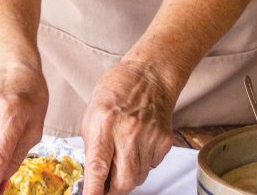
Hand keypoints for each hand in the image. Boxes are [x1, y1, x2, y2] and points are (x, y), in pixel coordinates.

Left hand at [79, 60, 176, 194]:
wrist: (150, 75)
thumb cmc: (116, 90)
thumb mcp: (92, 115)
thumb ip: (92, 148)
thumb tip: (92, 178)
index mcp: (104, 123)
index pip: (98, 167)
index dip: (93, 191)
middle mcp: (128, 131)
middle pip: (124, 181)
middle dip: (113, 190)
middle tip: (106, 185)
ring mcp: (149, 136)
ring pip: (139, 177)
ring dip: (128, 176)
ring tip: (123, 154)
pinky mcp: (164, 140)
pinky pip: (152, 166)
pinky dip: (143, 164)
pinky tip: (138, 145)